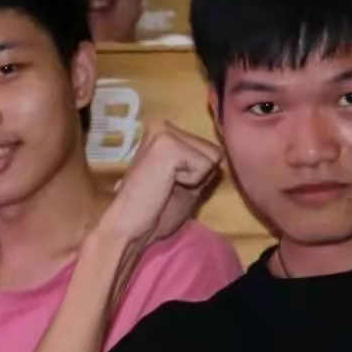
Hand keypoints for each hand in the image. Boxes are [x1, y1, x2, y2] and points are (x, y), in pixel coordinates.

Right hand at [96, 121, 221, 249]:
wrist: (128, 227)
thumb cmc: (155, 211)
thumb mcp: (187, 184)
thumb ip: (202, 166)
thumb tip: (224, 154)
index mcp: (164, 132)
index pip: (210, 149)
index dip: (201, 175)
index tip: (173, 185)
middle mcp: (163, 124)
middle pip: (214, 150)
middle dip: (200, 175)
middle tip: (169, 186)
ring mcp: (164, 131)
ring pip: (213, 155)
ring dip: (196, 179)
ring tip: (167, 185)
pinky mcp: (167, 143)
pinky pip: (205, 164)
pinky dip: (192, 182)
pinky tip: (166, 184)